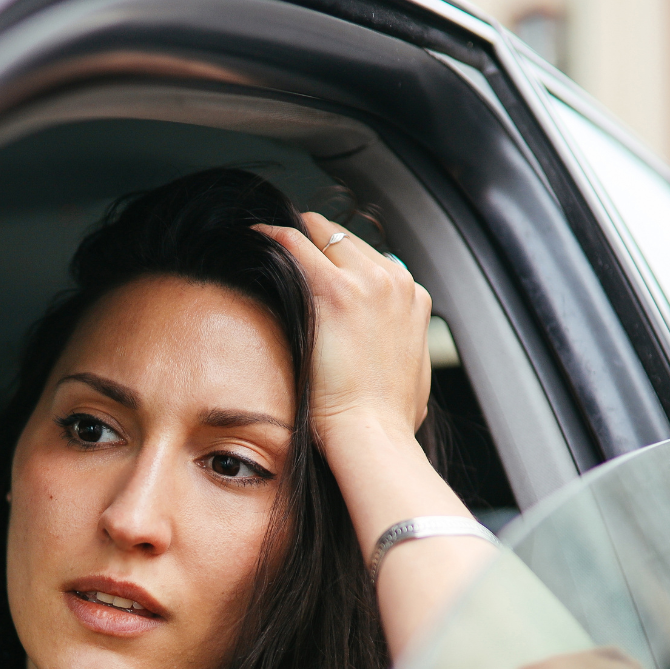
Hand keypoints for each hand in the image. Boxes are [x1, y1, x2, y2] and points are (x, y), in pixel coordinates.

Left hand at [252, 215, 431, 443]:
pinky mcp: (336, 290)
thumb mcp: (412, 376)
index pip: (370, 259)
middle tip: (284, 251)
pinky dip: (272, 237)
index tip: (313, 264)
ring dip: (295, 239)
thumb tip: (385, 347)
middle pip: (347, 240)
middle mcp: (394, 282)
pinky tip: (255, 240)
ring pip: (323, 234)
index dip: (338, 260)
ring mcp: (368, 282)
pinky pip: (294, 243)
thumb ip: (399, 347)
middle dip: (316, 243)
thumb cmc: (386, 420)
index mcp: (413, 299)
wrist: (373, 434)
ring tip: (267, 245)